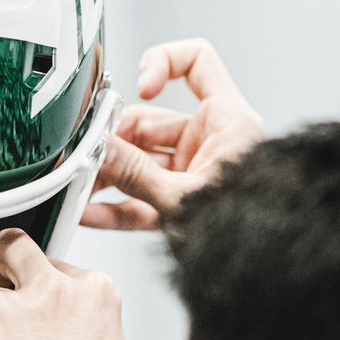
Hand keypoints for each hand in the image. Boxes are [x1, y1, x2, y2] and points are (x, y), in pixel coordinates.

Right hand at [83, 38, 263, 230]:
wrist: (259, 276)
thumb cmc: (248, 230)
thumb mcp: (185, 199)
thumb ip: (139, 175)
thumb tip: (103, 153)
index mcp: (227, 123)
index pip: (197, 63)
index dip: (163, 64)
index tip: (140, 87)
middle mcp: (209, 142)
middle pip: (150, 122)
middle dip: (114, 140)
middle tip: (87, 154)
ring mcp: (191, 172)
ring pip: (138, 162)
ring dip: (108, 176)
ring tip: (80, 187)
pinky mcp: (177, 203)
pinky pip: (139, 199)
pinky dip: (114, 206)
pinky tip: (90, 211)